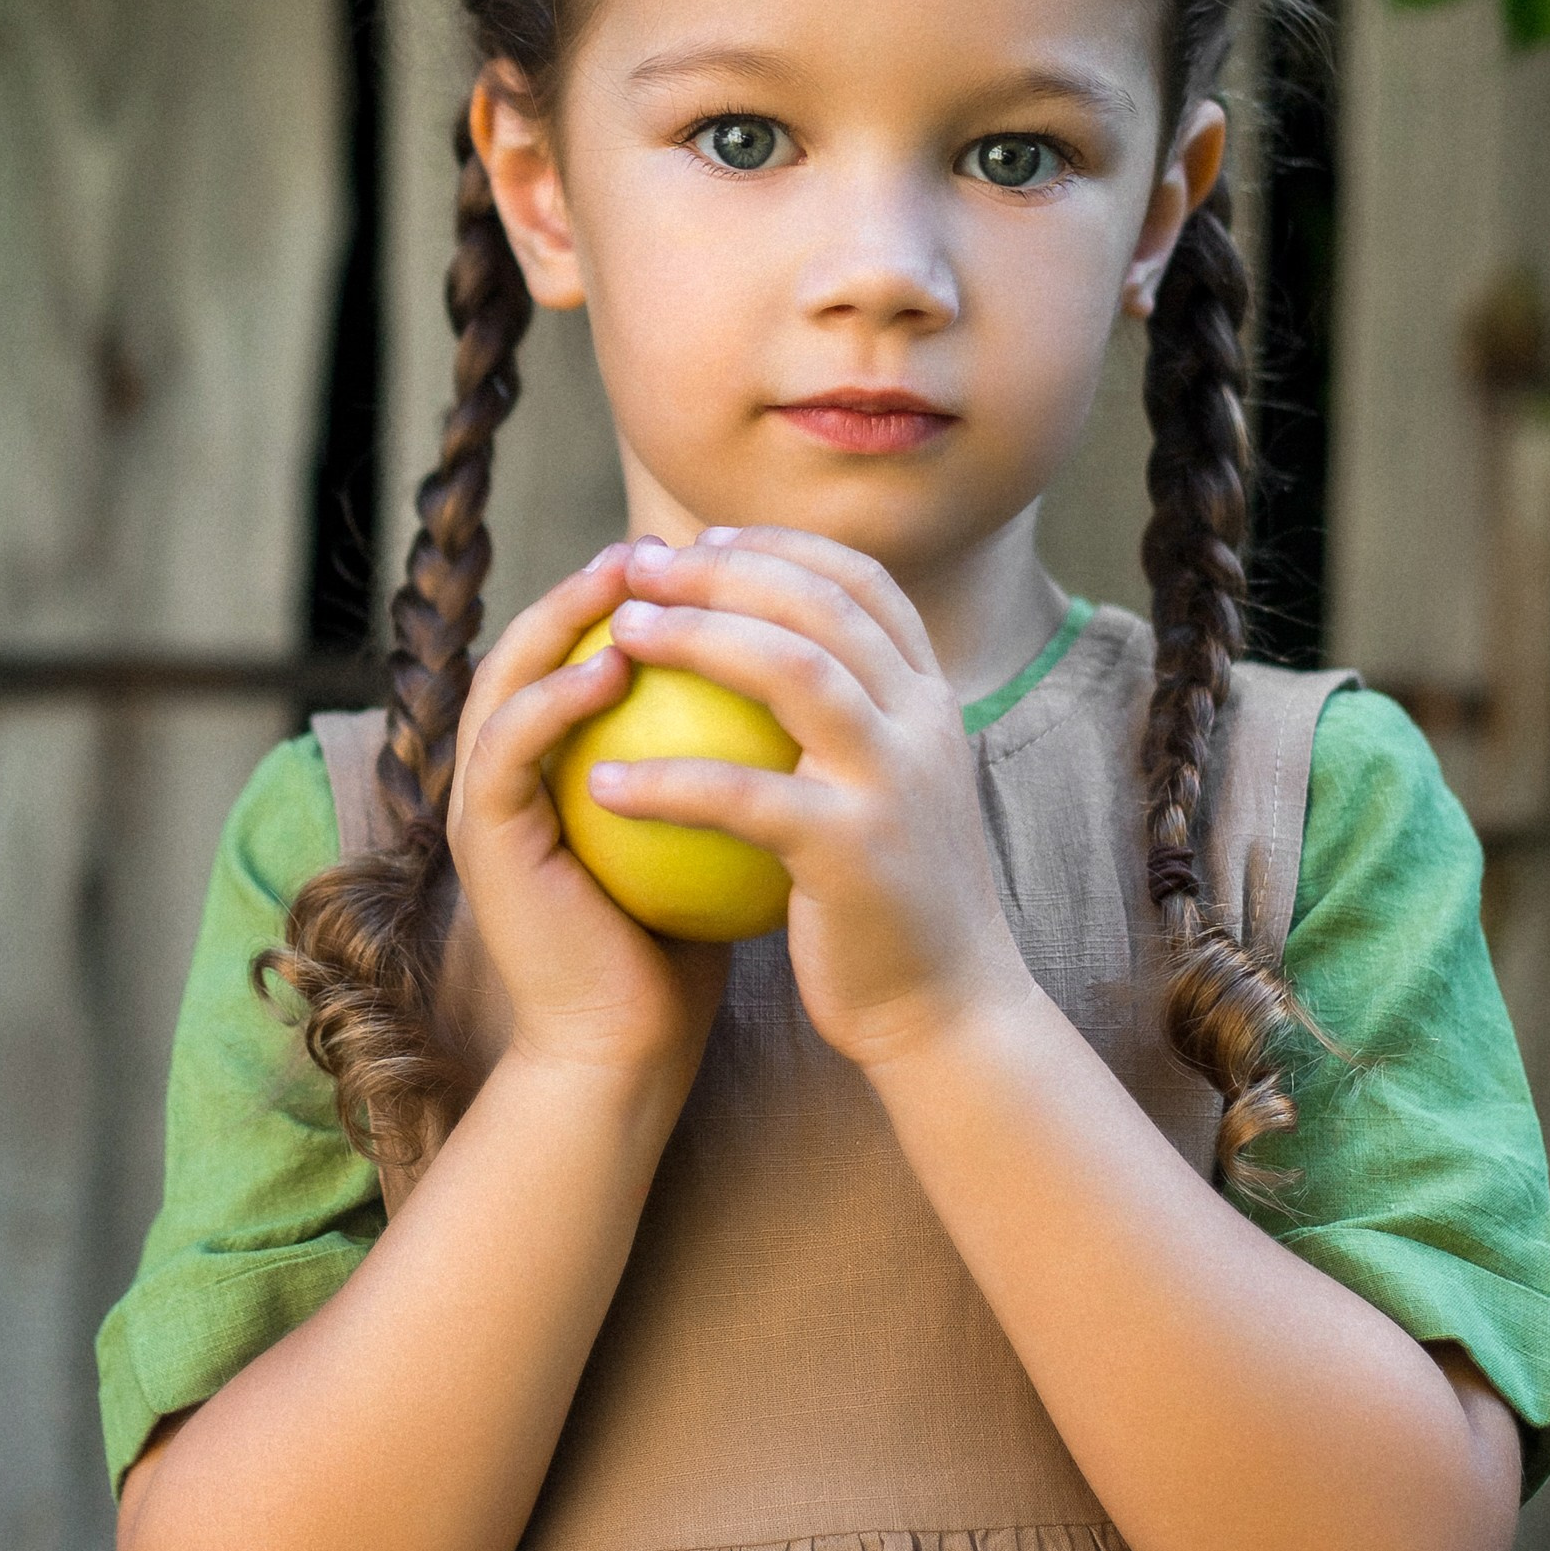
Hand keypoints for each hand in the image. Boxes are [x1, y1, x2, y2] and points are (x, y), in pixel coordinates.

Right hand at [448, 549, 728, 1097]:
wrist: (631, 1050)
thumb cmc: (687, 945)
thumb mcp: (712, 828)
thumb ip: (723, 755)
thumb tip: (805, 680)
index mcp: (558, 762)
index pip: (585, 647)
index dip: (637, 596)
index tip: (706, 557)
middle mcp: (512, 770)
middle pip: (537, 640)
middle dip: (592, 582)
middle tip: (656, 541)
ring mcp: (487, 802)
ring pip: (507, 673)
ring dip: (562, 616)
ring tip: (627, 576)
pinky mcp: (482, 837)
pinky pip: (509, 744)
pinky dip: (553, 696)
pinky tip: (609, 664)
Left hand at [587, 528, 1033, 1073]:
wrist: (949, 1012)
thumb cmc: (892, 905)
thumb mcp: (890, 792)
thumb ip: (850, 723)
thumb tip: (765, 657)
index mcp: (932, 700)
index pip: (861, 584)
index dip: (781, 545)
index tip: (705, 538)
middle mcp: (924, 724)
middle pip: (820, 605)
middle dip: (724, 568)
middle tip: (639, 566)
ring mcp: (896, 782)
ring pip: (794, 671)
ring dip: (697, 637)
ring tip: (620, 634)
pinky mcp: (853, 851)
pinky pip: (744, 796)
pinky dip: (668, 781)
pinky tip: (600, 784)